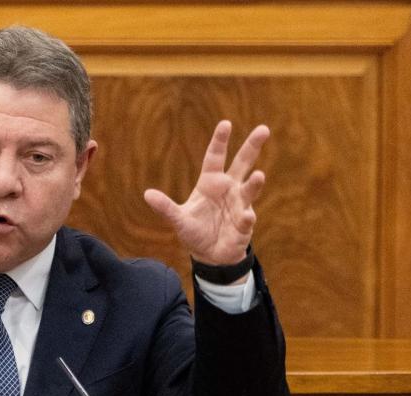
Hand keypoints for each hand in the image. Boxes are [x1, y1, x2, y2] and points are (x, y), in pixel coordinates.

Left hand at [144, 120, 268, 265]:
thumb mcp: (178, 219)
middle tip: (263, 129)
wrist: (209, 255)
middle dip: (252, 147)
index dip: (220, 141)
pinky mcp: (244, 223)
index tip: (226, 123)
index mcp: (210, 182)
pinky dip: (246, 218)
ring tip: (259, 175)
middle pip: (242, 163)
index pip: (215, 157)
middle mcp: (228, 188)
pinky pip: (246, 218)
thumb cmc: (195, 231)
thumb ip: (165, 207)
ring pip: (249, 189)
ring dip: (254, 183)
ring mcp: (239, 204)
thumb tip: (147, 194)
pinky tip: (246, 217)